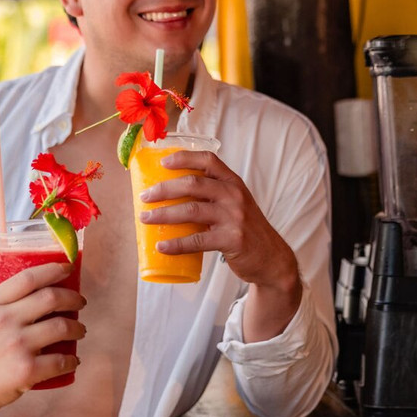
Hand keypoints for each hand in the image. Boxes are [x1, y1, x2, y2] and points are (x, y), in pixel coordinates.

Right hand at [0, 262, 85, 416]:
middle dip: (73, 298)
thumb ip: (2, 306)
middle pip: (51, 298)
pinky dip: (72, 360)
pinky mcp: (26, 370)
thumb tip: (37, 293)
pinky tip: (73, 360)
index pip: (27, 278)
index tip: (67, 268)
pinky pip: (62, 360)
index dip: (53, 269)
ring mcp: (16, 345)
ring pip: (62, 326)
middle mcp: (3, 321)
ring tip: (79, 330)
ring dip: (78, 328)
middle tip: (80, 303)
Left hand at [138, 149, 301, 338]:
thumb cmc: (245, 230)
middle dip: (164, 189)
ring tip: (145, 218)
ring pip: (191, 210)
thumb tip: (169, 196)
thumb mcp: (234, 205)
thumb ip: (211, 197)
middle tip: (144, 196)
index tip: (162, 162)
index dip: (183, 158)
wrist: (271, 259)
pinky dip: (176, 244)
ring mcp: (234, 217)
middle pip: (193, 184)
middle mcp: (234, 195)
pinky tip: (162, 246)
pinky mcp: (232, 240)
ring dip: (164, 214)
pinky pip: (197, 240)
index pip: (208, 160)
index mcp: (233, 183)